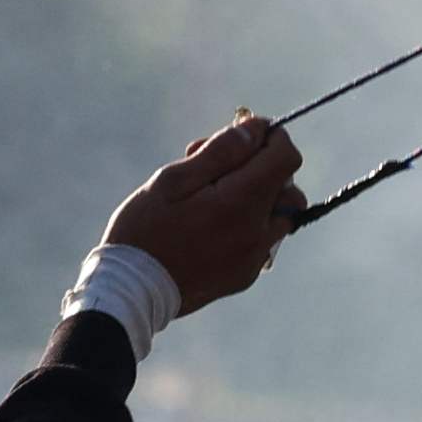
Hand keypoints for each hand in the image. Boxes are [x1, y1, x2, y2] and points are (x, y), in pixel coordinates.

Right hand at [105, 112, 307, 316]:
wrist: (131, 292)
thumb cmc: (144, 230)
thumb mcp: (173, 180)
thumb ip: (220, 152)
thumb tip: (256, 129)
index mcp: (240, 203)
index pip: (285, 157)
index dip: (270, 137)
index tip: (244, 134)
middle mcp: (257, 233)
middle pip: (289, 187)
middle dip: (263, 168)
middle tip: (219, 168)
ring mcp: (253, 258)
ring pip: (280, 217)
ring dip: (260, 198)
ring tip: (217, 197)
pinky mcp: (244, 276)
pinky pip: (264, 241)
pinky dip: (250, 225)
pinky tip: (213, 225)